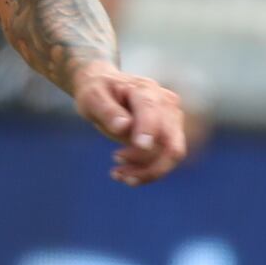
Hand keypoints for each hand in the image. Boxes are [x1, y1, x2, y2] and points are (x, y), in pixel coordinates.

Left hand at [74, 62, 192, 185]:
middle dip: (147, 162)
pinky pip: (166, 160)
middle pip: (170, 140)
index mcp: (145, 90)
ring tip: (117, 174)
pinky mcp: (170, 135)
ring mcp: (172, 120)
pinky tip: (123, 174)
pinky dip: (147, 172)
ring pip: (171, 154)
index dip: (148, 130)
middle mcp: (166, 104)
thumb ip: (107, 111)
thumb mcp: (92, 98)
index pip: (151, 111)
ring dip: (146, 172)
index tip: (139, 146)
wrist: (106, 90)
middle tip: (116, 162)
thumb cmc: (98, 92)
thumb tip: (124, 126)